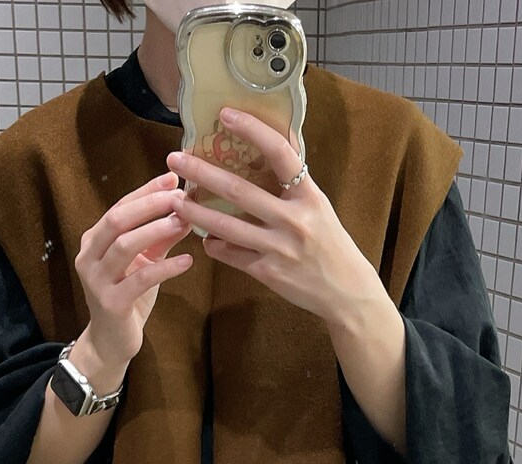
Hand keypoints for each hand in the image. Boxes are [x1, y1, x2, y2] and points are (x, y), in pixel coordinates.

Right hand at [75, 170, 195, 363]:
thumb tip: (186, 211)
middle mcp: (89, 256)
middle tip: (181, 197)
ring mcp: (97, 280)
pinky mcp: (111, 303)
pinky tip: (187, 261)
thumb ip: (161, 238)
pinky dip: (166, 268)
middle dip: (150, 205)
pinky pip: (141, 279)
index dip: (146, 191)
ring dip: (156, 230)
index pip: (120, 207)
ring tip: (185, 222)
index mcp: (94, 240)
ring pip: (125, 245)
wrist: (112, 341)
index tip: (174, 178)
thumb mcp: (145, 263)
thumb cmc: (129, 297)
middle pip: (118, 220)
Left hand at [166, 109, 381, 324]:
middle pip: (239, 190)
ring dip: (197, 212)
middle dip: (202, 173)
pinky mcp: (268, 273)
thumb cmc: (331, 244)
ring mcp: (279, 248)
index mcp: (309, 196)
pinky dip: (215, 246)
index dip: (253, 130)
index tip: (225, 114)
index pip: (280, 153)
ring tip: (175, 201)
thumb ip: (296, 181)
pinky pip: (232, 256)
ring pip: (227, 226)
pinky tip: (204, 238)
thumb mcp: (319, 206)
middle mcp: (294, 219)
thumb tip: (278, 139)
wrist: (346, 291)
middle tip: (175, 159)